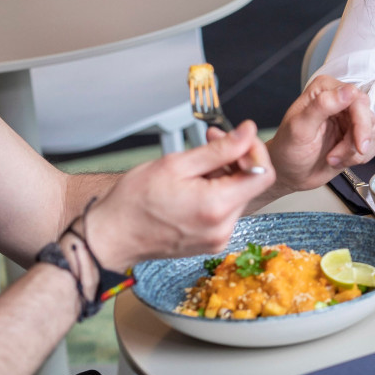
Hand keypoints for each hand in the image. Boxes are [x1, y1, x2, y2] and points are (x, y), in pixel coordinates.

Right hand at [87, 121, 276, 268]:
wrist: (111, 236)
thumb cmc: (133, 202)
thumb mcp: (177, 163)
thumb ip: (220, 148)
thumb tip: (248, 132)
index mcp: (217, 207)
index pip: (263, 174)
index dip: (254, 151)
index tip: (237, 139)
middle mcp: (223, 227)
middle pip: (250, 184)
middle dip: (235, 159)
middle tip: (209, 142)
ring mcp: (218, 238)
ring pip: (238, 196)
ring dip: (224, 176)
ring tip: (193, 168)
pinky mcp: (211, 242)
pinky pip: (225, 211)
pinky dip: (216, 194)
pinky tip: (192, 187)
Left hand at [268, 76, 374, 190]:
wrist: (290, 173)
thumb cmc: (288, 150)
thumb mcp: (299, 128)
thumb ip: (322, 106)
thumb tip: (348, 91)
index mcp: (325, 89)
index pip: (357, 98)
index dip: (361, 121)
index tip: (358, 144)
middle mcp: (341, 100)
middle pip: (368, 115)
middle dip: (357, 141)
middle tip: (337, 157)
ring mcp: (351, 118)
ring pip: (374, 132)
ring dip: (355, 152)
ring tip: (332, 158)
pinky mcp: (359, 135)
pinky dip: (361, 157)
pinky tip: (341, 160)